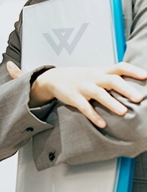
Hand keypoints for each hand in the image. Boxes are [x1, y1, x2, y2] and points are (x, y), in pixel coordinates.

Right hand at [8, 61, 146, 127]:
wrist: (53, 78)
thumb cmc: (80, 77)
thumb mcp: (95, 73)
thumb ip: (112, 77)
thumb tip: (135, 86)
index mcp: (100, 71)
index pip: (119, 67)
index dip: (132, 70)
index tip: (145, 76)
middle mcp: (93, 77)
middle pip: (111, 80)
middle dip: (125, 89)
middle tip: (139, 98)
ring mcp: (83, 87)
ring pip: (98, 93)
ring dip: (111, 102)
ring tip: (123, 111)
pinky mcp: (74, 98)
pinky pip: (84, 107)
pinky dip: (94, 116)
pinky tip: (102, 124)